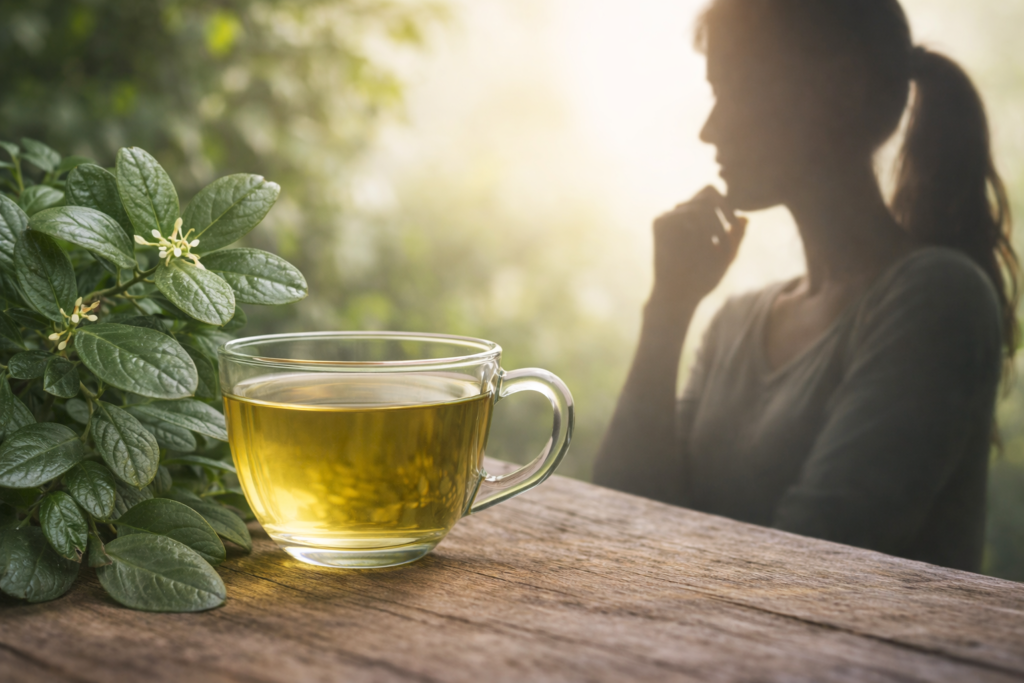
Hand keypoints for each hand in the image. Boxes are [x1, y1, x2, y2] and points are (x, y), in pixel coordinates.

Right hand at [648, 186, 746, 309]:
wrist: (680, 296)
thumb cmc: (702, 280)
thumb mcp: (726, 256)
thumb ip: (736, 237)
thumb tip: (746, 218)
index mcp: (693, 221)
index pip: (713, 196)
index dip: (728, 205)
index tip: (735, 226)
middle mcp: (679, 215)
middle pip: (708, 192)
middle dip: (725, 210)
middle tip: (732, 231)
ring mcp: (668, 218)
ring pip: (701, 203)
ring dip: (716, 225)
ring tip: (717, 246)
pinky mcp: (660, 222)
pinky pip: (688, 212)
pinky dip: (701, 229)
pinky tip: (700, 246)